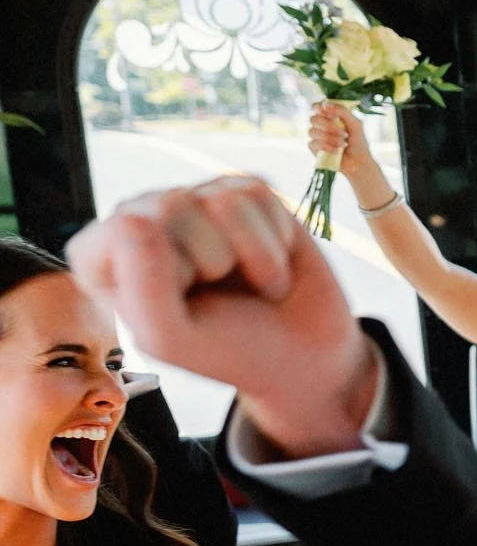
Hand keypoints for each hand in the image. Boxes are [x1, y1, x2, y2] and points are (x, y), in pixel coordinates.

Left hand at [68, 177, 378, 458]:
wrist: (301, 353)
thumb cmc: (229, 349)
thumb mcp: (172, 340)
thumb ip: (142, 291)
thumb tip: (135, 218)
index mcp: (106, 255)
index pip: (122, 230)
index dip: (161, 273)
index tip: (177, 307)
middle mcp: (145, 219)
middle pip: (173, 206)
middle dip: (213, 261)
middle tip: (219, 292)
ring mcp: (195, 201)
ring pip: (223, 200)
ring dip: (254, 255)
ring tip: (250, 281)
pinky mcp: (243, 192)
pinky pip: (260, 194)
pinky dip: (276, 239)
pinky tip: (269, 262)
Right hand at [308, 101, 380, 177]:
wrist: (359, 162)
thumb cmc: (358, 142)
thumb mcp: (355, 124)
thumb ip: (342, 112)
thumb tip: (325, 104)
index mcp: (330, 117)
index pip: (317, 106)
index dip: (320, 107)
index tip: (331, 114)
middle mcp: (321, 125)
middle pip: (314, 119)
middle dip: (329, 126)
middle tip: (344, 133)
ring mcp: (317, 137)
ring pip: (312, 131)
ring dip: (330, 137)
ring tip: (343, 143)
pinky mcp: (314, 149)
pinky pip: (314, 143)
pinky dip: (327, 146)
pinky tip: (337, 151)